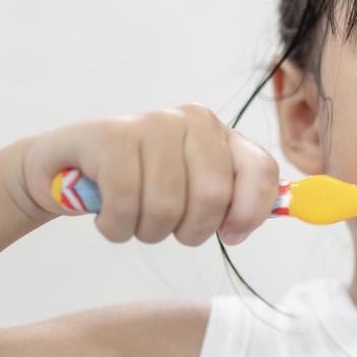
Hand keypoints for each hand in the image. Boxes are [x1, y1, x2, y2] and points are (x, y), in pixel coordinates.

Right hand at [14, 104, 280, 245]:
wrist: (65, 170)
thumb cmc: (141, 185)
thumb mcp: (195, 189)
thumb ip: (239, 198)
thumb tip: (292, 208)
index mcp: (221, 133)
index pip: (261, 171)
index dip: (250, 213)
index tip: (230, 235)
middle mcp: (192, 121)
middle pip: (213, 197)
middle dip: (190, 231)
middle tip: (168, 229)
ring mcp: (150, 124)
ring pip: (165, 207)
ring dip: (147, 232)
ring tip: (133, 219)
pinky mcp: (109, 136)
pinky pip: (124, 204)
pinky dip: (115, 227)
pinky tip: (107, 215)